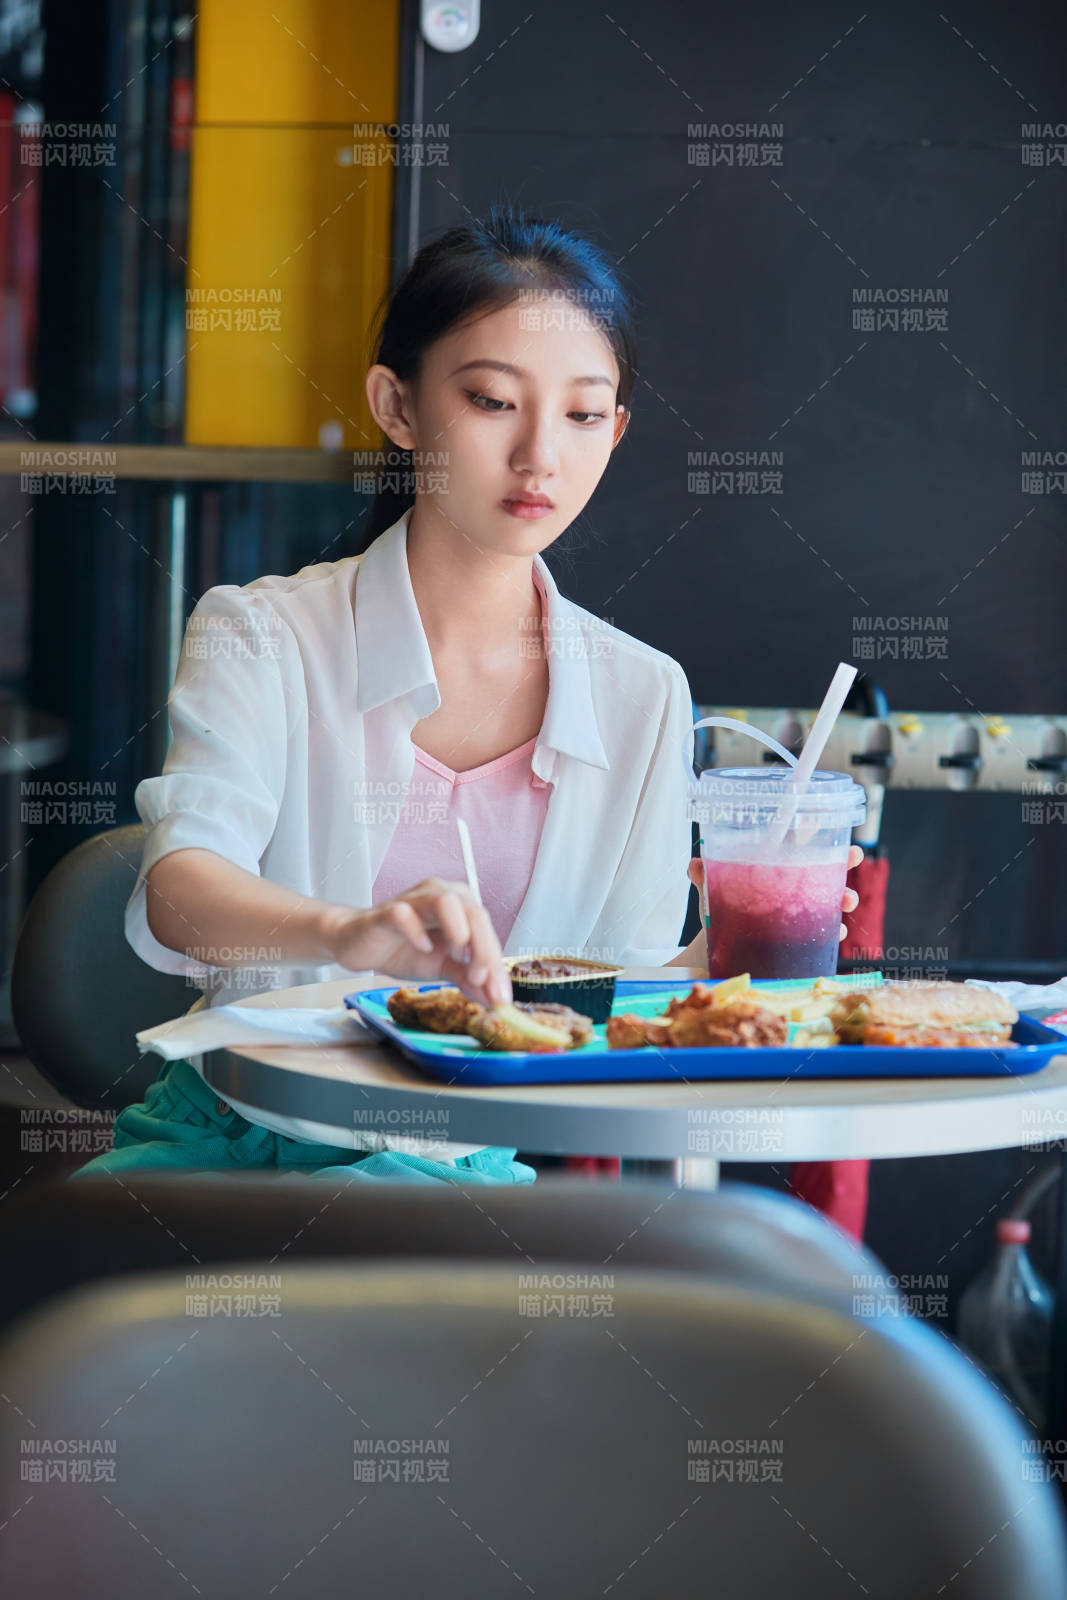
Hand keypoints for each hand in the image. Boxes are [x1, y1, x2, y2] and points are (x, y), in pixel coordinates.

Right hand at [327, 878, 511, 1007]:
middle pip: (474, 913)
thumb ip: (469, 979)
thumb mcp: (443, 968)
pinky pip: (404, 913)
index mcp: (461, 908)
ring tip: (456, 956)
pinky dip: (416, 931)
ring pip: (446, 902)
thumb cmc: (404, 948)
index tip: (499, 996)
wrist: (360, 946)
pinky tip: (423, 948)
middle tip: (480, 979)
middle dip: (483, 950)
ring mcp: (415, 900)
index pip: (487, 931)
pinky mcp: (387, 911)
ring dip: (458, 930)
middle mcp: (442, 896)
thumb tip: (495, 999)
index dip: (496, 963)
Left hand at [686, 844, 865, 943]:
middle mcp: (794, 886)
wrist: (721, 946)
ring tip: (846, 901)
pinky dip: (832, 932)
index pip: (805, 846)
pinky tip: (837, 933)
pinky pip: (824, 933)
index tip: (842, 840)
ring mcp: (802, 911)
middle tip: (853, 858)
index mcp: (776, 867)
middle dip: (845, 864)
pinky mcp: (802, 936)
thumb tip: (695, 865)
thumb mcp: (714, 890)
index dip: (826, 839)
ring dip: (844, 898)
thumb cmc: (724, 909)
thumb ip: (705, 877)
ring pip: (832, 900)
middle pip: (827, 868)